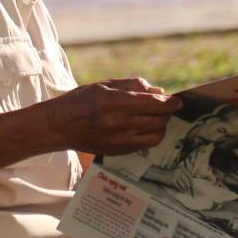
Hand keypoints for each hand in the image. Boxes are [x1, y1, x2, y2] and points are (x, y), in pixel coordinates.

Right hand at [45, 78, 179, 155]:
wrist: (59, 126)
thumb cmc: (81, 101)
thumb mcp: (105, 85)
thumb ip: (133, 86)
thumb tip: (158, 92)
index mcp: (115, 102)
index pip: (154, 104)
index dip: (171, 103)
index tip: (177, 101)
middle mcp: (119, 122)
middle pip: (158, 120)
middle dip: (166, 113)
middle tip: (165, 108)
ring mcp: (119, 140)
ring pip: (155, 135)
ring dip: (160, 126)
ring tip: (155, 118)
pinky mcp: (117, 151)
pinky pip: (144, 145)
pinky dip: (149, 136)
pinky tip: (143, 128)